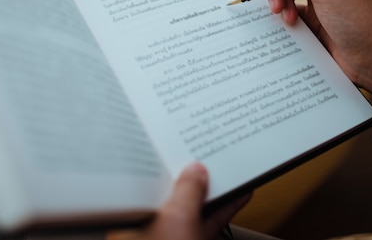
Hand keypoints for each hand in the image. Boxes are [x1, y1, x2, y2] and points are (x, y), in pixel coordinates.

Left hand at [109, 162, 250, 239]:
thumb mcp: (177, 220)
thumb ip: (187, 192)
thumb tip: (195, 170)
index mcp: (132, 214)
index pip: (147, 176)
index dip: (163, 157)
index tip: (178, 140)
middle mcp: (146, 225)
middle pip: (172, 189)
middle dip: (194, 171)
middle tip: (210, 150)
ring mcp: (169, 236)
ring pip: (193, 205)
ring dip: (214, 188)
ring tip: (232, 167)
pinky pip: (206, 222)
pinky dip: (223, 209)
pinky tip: (239, 196)